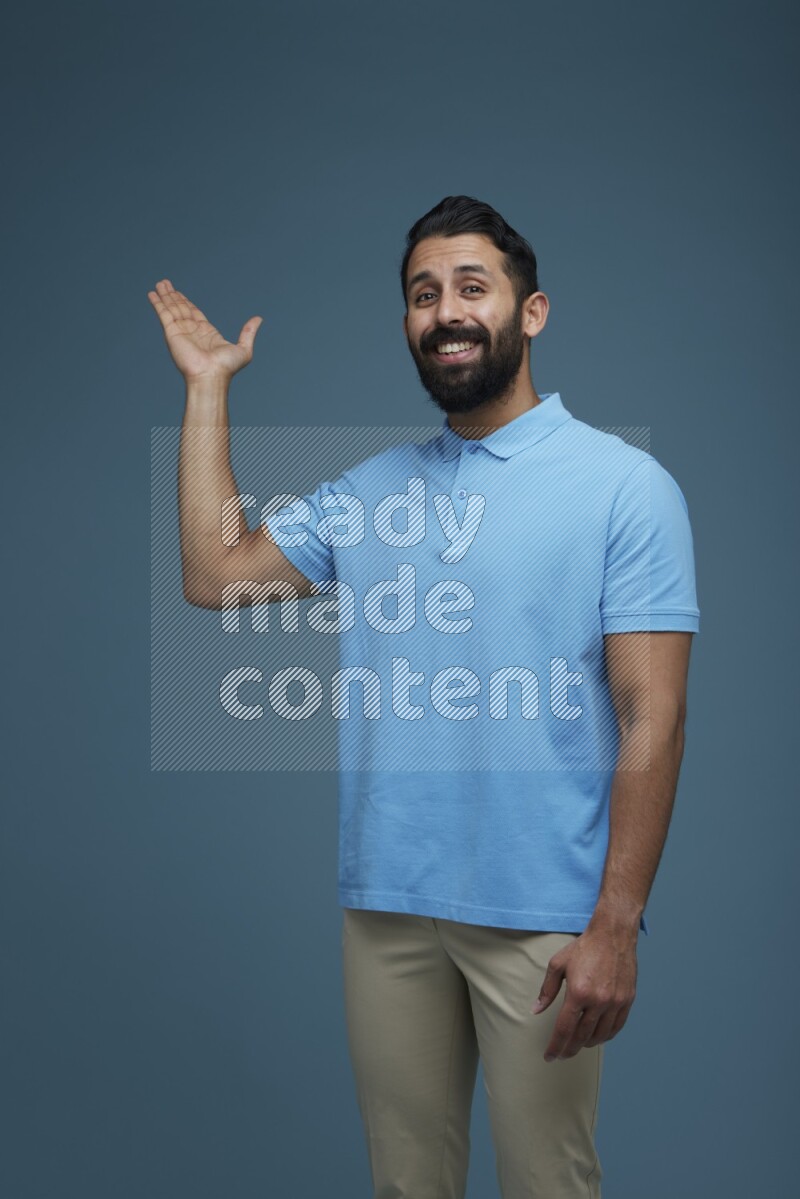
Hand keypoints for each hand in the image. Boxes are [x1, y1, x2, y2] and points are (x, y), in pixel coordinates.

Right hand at [147, 278, 261, 382]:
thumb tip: (259, 319)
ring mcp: (181, 331)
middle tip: (165, 283)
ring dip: (165, 296)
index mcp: (206, 333)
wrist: (211, 376)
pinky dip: (158, 304)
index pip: (194, 313)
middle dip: (173, 296)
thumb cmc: (226, 368)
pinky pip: (164, 314)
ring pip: (172, 308)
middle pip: (181, 308)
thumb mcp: (243, 349)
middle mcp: (192, 331)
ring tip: (160, 284)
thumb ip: (248, 332)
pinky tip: (153, 294)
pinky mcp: (172, 332)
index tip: (178, 293)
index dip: (186, 302)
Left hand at [531, 925, 637, 1060]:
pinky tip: (597, 1036)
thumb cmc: (584, 948)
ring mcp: (615, 1002)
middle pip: (582, 1037)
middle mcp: (598, 1001)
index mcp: (578, 992)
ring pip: (600, 1035)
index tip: (549, 1056)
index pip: (564, 1029)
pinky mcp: (627, 1000)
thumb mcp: (558, 964)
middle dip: (569, 1049)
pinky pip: (616, 1027)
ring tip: (577, 1044)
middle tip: (562, 1055)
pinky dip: (605, 1036)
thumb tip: (536, 1010)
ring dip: (587, 1044)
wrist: (613, 934)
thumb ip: (547, 990)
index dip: (555, 1046)